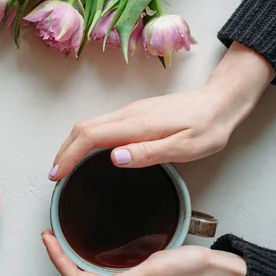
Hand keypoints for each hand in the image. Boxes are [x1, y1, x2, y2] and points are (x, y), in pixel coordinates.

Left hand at [41, 230, 246, 275]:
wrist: (216, 272)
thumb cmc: (191, 271)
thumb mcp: (155, 272)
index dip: (58, 260)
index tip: (48, 237)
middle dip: (59, 257)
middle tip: (48, 235)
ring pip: (89, 274)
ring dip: (71, 257)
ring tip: (60, 238)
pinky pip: (102, 269)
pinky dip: (88, 256)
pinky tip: (87, 246)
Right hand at [48, 42, 274, 179]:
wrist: (221, 101)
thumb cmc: (209, 127)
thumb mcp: (186, 147)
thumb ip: (149, 153)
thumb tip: (114, 158)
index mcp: (137, 124)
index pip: (90, 136)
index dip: (69, 156)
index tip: (56, 174)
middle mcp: (128, 114)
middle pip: (82, 128)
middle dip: (63, 151)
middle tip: (54, 174)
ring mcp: (130, 111)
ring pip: (89, 125)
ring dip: (72, 144)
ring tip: (64, 166)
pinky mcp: (135, 114)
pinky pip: (100, 125)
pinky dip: (85, 140)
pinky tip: (87, 152)